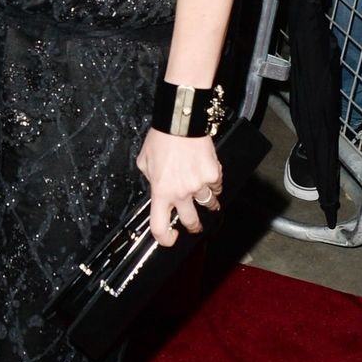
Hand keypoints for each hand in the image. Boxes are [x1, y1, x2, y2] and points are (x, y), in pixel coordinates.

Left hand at [135, 129, 221, 247]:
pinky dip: (215, 184)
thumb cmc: (161, 139)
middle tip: (195, 225)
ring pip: (209, 205)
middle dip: (194, 226)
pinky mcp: (214, 174)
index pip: (160, 227)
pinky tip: (209, 176)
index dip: (165, 239)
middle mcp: (180, 192)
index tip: (171, 238)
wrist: (181, 121)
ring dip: (208, 204)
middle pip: (191, 222)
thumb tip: (157, 188)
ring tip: (206, 199)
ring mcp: (199, 185)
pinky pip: (217, 186)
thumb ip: (150, 180)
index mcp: (160, 191)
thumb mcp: (144, 162)